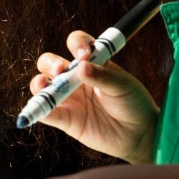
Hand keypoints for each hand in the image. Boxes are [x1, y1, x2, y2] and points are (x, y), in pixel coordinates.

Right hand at [29, 30, 157, 162]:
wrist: (140, 134)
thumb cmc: (133, 103)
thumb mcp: (123, 86)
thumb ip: (103, 76)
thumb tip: (81, 67)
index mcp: (91, 63)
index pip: (76, 44)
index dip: (76, 44)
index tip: (83, 54)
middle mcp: (74, 78)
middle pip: (50, 63)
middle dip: (50, 63)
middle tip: (60, 70)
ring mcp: (68, 98)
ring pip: (42, 86)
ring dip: (38, 84)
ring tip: (42, 85)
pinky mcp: (66, 119)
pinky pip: (47, 114)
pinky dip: (40, 111)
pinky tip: (41, 111)